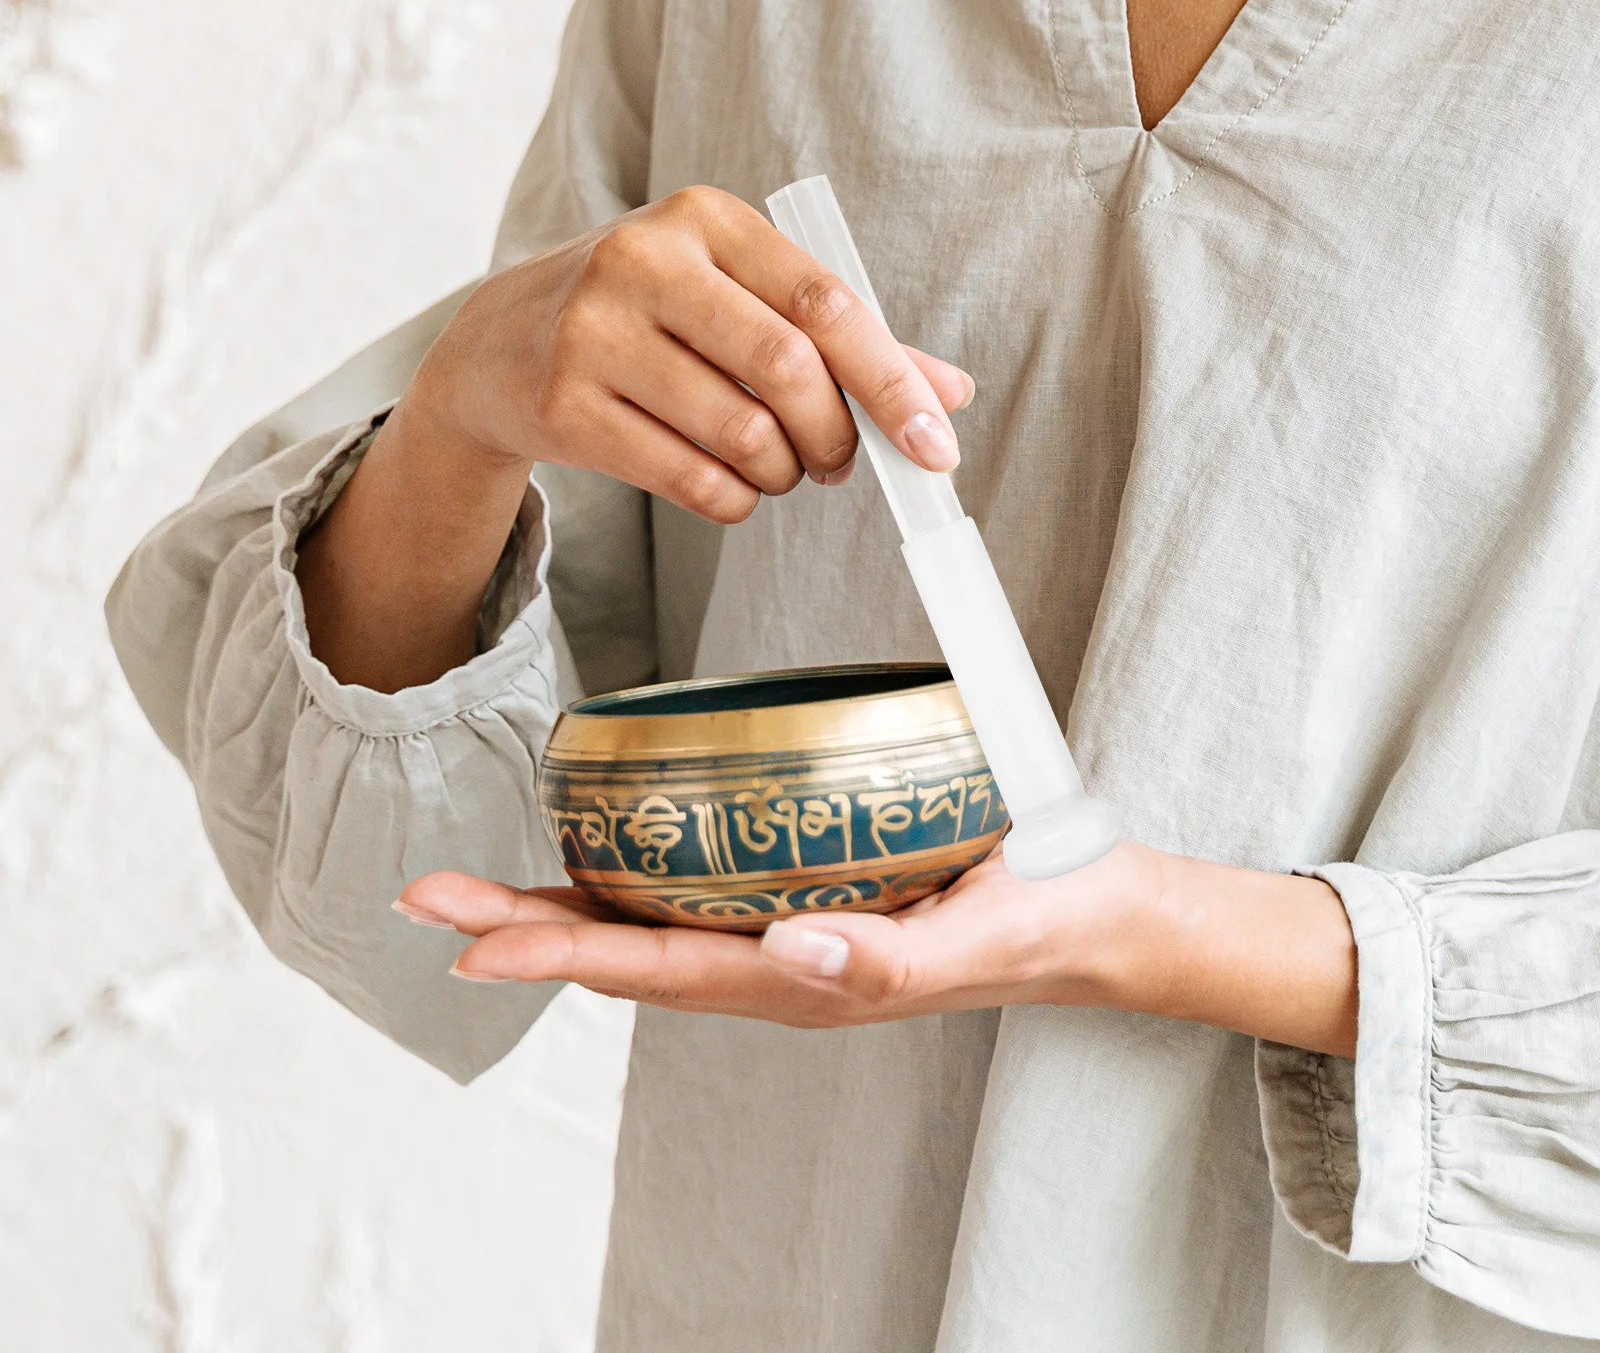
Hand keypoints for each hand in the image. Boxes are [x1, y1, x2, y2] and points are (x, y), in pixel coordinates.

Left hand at [395, 841, 1358, 1055]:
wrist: (1083, 913)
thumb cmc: (1033, 919)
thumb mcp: (974, 935)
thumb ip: (889, 953)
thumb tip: (793, 946)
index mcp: (808, 978)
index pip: (660, 966)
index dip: (562, 948)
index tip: (477, 936)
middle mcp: (778, 962)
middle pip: (629, 948)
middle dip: (528, 926)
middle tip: (432, 899)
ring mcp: (786, 934)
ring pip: (653, 925)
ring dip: (564, 905)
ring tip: (485, 887)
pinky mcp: (805, 896)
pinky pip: (699, 896)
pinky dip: (633, 880)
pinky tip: (605, 854)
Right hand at [413, 184, 972, 523]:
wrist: (497, 342)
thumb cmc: (647, 314)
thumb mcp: (734, 296)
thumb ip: (840, 337)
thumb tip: (948, 391)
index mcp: (704, 219)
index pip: (824, 302)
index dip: (890, 380)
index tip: (933, 443)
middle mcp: (643, 262)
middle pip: (787, 369)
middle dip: (836, 435)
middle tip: (839, 461)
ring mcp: (594, 334)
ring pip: (742, 434)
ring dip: (784, 473)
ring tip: (778, 468)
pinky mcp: (564, 406)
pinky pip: (691, 480)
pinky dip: (735, 500)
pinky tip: (732, 486)